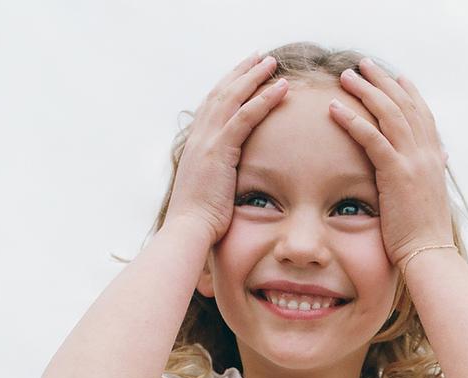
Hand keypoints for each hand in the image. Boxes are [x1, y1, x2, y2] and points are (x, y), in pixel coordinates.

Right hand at [165, 51, 288, 244]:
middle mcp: (199, 137)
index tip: (244, 73)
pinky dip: (264, 99)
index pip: (212, 106)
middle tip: (260, 56)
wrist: (187, 231)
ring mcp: (207, 141)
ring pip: (233, 97)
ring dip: (254, 76)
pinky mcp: (219, 150)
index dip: (229, 86)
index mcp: (196, 146)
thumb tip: (229, 186)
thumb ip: (218, 181)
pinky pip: (245, 116)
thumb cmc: (199, 224)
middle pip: (221, 92)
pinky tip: (281, 87)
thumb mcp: (209, 195)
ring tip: (273, 62)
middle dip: (241, 72)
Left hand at [329, 58, 454, 271]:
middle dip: (381, 81)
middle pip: (404, 103)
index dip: (407, 91)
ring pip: (388, 112)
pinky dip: (353, 120)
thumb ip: (428, 176)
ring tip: (345, 76)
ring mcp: (413, 161)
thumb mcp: (429, 199)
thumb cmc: (425, 235)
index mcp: (434, 158)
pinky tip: (335, 108)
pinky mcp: (396, 173)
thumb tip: (436, 162)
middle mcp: (426, 153)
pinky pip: (372, 137)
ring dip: (365, 90)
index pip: (421, 113)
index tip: (393, 75)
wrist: (430, 255)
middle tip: (362, 65)